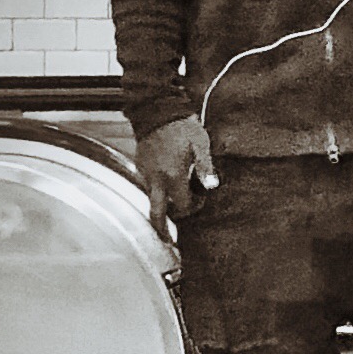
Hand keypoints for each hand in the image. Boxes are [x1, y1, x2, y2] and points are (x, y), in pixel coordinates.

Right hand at [135, 115, 215, 234]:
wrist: (157, 111)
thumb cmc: (183, 127)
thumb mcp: (201, 145)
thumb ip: (206, 167)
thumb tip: (213, 187)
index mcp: (172, 176)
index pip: (182, 205)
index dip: (193, 208)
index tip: (202, 201)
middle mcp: (155, 179)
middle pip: (156, 214)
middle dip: (162, 230)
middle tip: (169, 242)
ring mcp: (145, 174)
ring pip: (152, 199)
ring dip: (163, 208)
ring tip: (174, 210)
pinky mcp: (140, 166)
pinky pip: (148, 186)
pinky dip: (157, 193)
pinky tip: (167, 187)